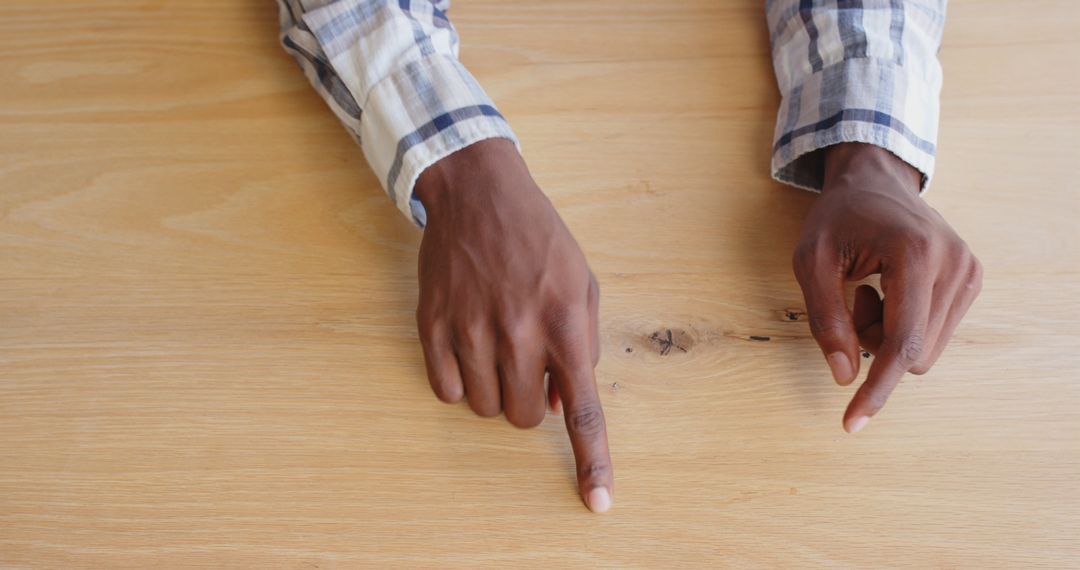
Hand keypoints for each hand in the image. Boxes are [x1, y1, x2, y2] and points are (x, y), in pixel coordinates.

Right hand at [414, 138, 611, 511]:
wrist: (478, 192)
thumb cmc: (539, 239)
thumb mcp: (581, 283)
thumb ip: (581, 345)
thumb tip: (562, 400)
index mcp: (564, 320)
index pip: (581, 408)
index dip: (591, 460)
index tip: (597, 501)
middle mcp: (518, 330)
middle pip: (524, 416)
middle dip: (531, 402)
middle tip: (528, 365)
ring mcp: (470, 328)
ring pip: (483, 407)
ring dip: (495, 392)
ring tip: (497, 349)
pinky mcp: (433, 324)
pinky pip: (444, 390)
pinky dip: (459, 382)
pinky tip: (468, 348)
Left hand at [792, 143, 982, 433]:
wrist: (874, 180)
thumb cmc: (838, 217)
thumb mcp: (811, 261)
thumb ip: (824, 319)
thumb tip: (843, 376)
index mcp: (915, 255)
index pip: (902, 343)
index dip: (876, 389)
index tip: (852, 423)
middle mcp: (954, 264)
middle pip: (913, 353)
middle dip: (872, 344)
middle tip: (852, 300)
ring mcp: (969, 272)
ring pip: (925, 350)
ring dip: (886, 335)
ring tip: (869, 291)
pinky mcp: (972, 279)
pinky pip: (934, 334)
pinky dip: (903, 326)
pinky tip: (888, 291)